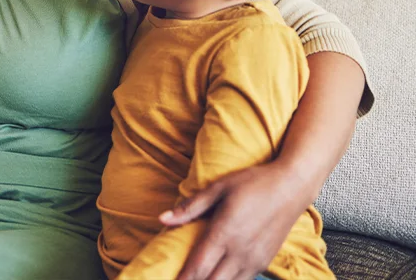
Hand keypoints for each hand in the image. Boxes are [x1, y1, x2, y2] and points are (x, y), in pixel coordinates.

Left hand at [160, 162, 309, 279]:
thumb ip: (190, 207)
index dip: (183, 279)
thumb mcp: (219, 188)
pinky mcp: (265, 262)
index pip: (198, 266)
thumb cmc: (252, 183)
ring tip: (199, 277)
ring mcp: (255, 259)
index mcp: (224, 232)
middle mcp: (240, 251)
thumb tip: (162, 218)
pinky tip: (218, 276)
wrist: (291, 187)